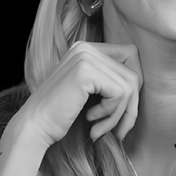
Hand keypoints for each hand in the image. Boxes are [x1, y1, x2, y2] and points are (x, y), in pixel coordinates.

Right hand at [14, 42, 142, 146]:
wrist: (35, 127)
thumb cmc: (62, 115)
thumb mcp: (90, 92)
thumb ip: (110, 81)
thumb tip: (141, 84)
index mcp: (86, 49)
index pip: (131, 56)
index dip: (133, 86)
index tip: (122, 112)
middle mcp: (86, 48)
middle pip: (134, 71)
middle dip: (131, 104)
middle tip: (118, 127)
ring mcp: (85, 57)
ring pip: (130, 85)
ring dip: (120, 114)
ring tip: (101, 128)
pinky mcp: (85, 72)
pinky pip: (120, 93)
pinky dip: (112, 114)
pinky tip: (93, 123)